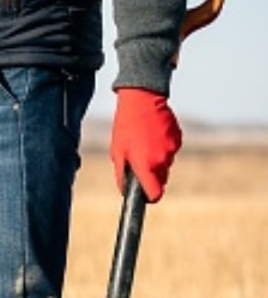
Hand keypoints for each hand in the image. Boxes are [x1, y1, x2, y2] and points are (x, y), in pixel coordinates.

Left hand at [109, 87, 181, 202]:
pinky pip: (171, 150)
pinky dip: (163, 147)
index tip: (146, 195)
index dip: (150, 196)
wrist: (142, 100)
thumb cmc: (125, 127)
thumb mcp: (118, 153)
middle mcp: (162, 160)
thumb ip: (122, 175)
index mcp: (146, 165)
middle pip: (161, 179)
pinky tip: (153, 135)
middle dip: (152, 176)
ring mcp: (173, 149)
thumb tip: (125, 192)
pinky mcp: (179, 138)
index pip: (156, 194)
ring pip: (166, 164)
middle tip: (139, 161)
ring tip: (144, 143)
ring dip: (156, 159)